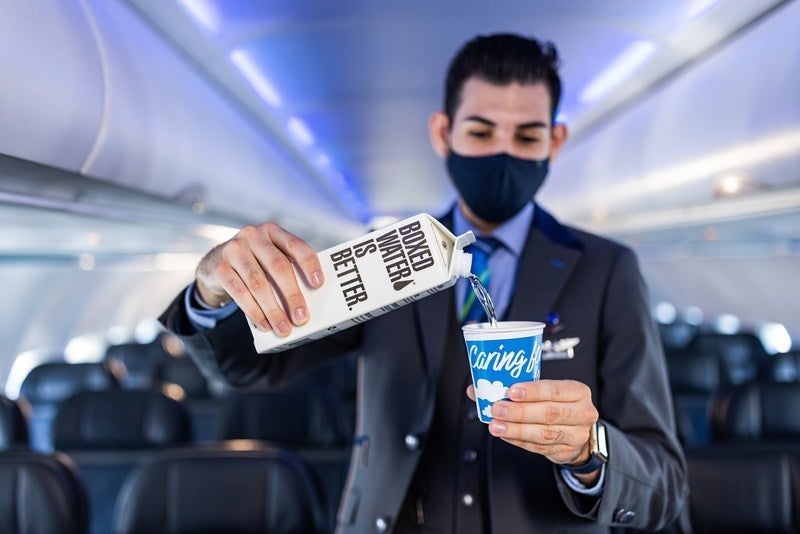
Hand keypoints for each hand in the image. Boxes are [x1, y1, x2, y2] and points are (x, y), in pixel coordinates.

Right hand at [195, 221, 323, 334]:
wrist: (215, 263)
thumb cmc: (253, 263)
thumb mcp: (268, 257)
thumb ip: (286, 269)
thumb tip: (304, 302)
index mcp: (272, 231)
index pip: (296, 245)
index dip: (309, 264)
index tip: (318, 283)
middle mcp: (253, 235)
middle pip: (278, 267)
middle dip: (292, 295)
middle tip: (301, 317)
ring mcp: (234, 249)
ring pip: (259, 284)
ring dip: (273, 310)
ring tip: (283, 328)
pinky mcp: (219, 267)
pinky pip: (240, 293)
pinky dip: (254, 311)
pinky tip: (264, 324)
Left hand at [466, 379, 598, 467]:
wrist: (578, 431)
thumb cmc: (557, 405)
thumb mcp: (545, 392)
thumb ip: (514, 389)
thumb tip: (475, 389)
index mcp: (577, 391)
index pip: (554, 390)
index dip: (532, 391)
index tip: (511, 392)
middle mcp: (582, 413)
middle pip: (549, 413)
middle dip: (520, 412)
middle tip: (497, 409)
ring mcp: (576, 435)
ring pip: (544, 433)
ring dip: (517, 429)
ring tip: (497, 426)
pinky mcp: (566, 452)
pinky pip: (539, 447)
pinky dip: (520, 441)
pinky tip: (506, 435)